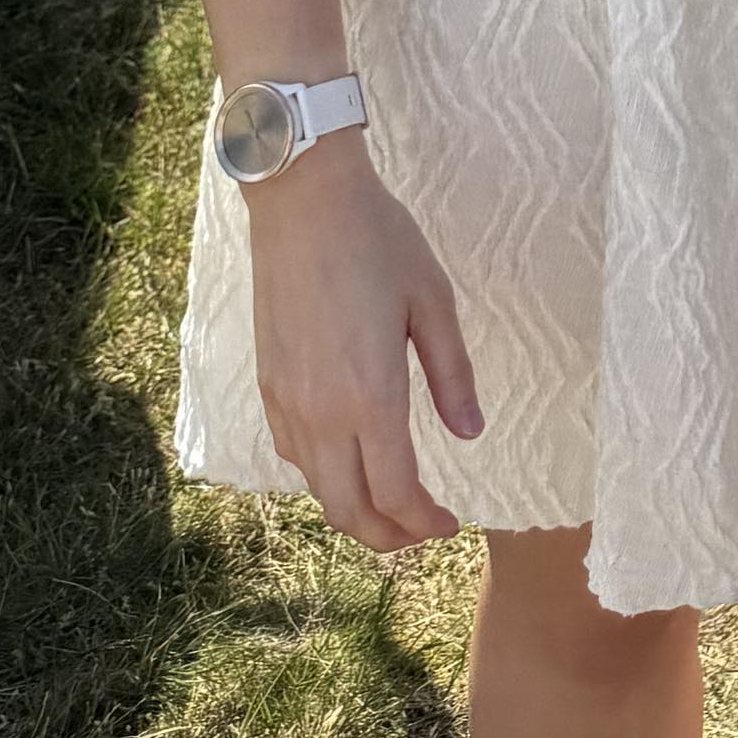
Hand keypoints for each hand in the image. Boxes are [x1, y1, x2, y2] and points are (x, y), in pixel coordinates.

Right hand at [244, 134, 481, 550]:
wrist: (303, 201)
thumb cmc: (377, 240)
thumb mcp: (433, 300)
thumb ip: (452, 374)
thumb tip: (470, 434)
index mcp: (370, 395)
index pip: (395, 493)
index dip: (424, 522)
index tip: (450, 524)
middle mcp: (322, 413)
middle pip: (350, 511)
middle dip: (389, 536)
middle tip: (423, 530)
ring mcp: (287, 403)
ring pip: (317, 490)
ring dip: (355, 510)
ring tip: (392, 502)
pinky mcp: (267, 387)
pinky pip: (294, 455)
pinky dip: (325, 476)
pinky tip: (351, 458)